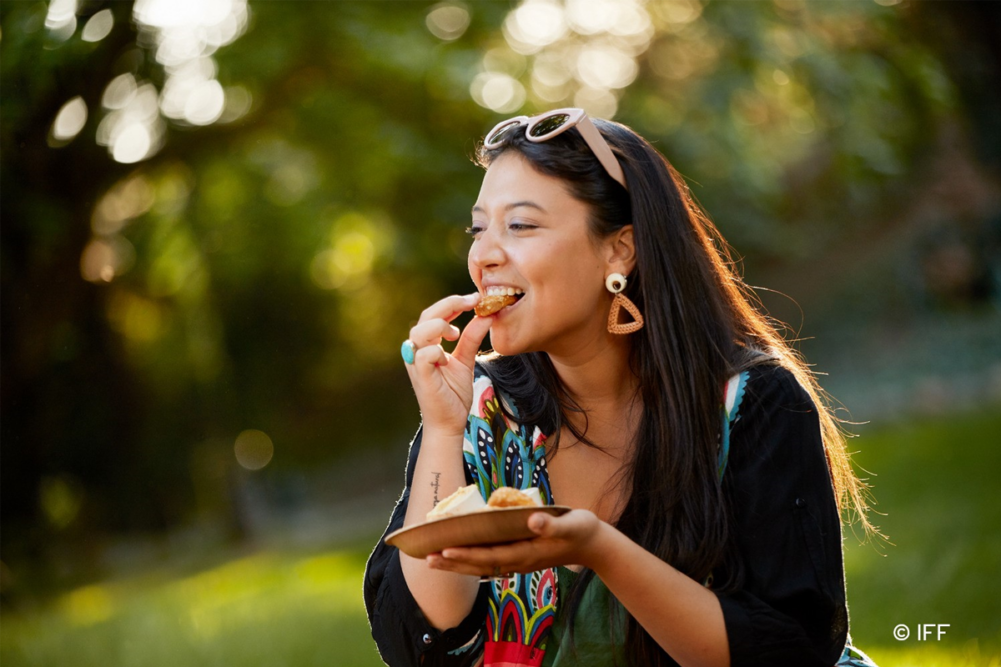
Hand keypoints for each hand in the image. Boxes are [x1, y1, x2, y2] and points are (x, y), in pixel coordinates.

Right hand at [405, 293, 493, 437]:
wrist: (449, 423)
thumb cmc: (453, 394)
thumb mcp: (466, 360)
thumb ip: (472, 338)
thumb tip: (487, 315)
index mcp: (426, 344)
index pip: (434, 314)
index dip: (453, 302)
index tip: (476, 298)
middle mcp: (417, 351)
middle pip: (425, 316)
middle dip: (450, 305)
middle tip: (474, 302)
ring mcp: (415, 363)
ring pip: (419, 332)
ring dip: (440, 326)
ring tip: (456, 334)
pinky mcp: (420, 377)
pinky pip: (423, 355)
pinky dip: (437, 351)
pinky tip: (447, 359)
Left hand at [426, 510, 606, 575]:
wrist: (593, 545)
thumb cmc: (582, 530)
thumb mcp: (572, 524)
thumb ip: (552, 525)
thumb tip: (532, 520)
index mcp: (528, 553)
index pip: (492, 555)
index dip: (468, 554)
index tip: (446, 550)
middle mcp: (519, 561)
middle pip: (480, 565)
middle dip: (454, 562)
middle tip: (427, 558)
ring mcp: (518, 562)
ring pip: (482, 566)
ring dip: (457, 564)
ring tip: (433, 559)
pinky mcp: (519, 558)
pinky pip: (489, 562)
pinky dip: (470, 561)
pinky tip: (457, 557)